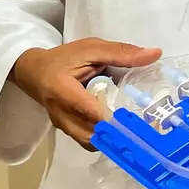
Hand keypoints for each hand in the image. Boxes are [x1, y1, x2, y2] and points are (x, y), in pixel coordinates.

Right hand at [10, 38, 161, 148]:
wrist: (34, 71)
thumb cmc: (63, 58)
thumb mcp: (90, 48)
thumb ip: (121, 52)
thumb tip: (155, 53)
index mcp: (62, 91)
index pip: (89, 110)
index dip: (113, 118)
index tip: (137, 121)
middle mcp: (60, 114)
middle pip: (91, 132)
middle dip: (116, 132)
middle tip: (142, 126)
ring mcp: (63, 126)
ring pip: (90, 141)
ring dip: (111, 137)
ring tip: (134, 127)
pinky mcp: (67, 130)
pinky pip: (87, 140)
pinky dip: (104, 137)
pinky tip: (120, 127)